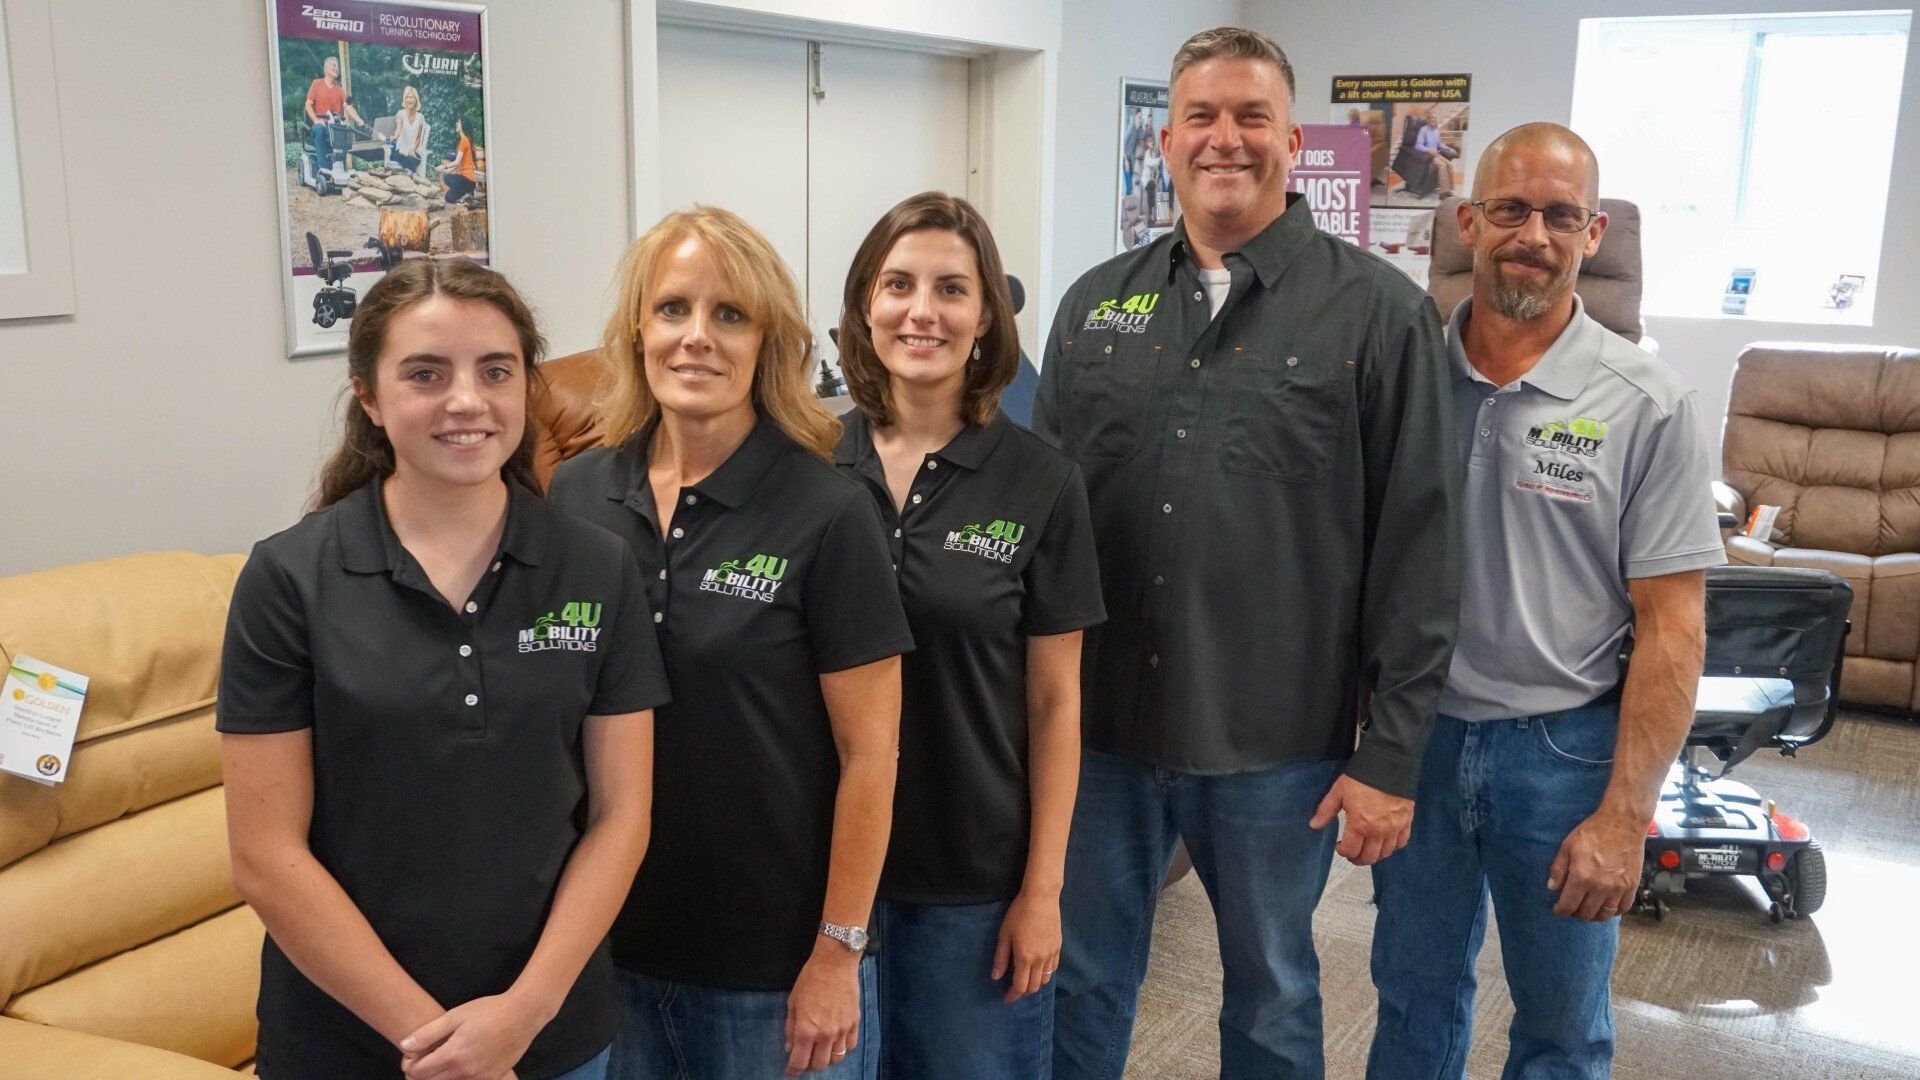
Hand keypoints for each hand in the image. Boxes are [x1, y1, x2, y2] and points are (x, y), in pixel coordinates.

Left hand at [398, 993, 545, 1079]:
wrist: (523, 1015)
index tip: (410, 1058)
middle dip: (419, 1075)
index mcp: (454, 1055)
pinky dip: (457, 1079)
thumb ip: (428, 1033)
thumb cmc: (489, 1011)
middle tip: (419, 1063)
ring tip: (438, 1064)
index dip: (408, 1066)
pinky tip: (458, 1066)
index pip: (419, 1072)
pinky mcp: (492, 1079)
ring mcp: (480, 1078)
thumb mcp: (456, 1015)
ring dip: (438, 1078)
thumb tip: (404, 1046)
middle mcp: (465, 1072)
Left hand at [785, 942, 861, 1074]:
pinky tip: (837, 1040)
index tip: (791, 1072)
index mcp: (806, 1030)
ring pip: (837, 1058)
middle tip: (806, 1057)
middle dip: (810, 1065)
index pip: (799, 1062)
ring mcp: (842, 1030)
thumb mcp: (793, 1003)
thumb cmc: (810, 979)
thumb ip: (791, 1028)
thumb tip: (790, 1047)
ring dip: (827, 1058)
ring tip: (822, 1049)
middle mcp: (825, 1034)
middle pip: (819, 1064)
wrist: (835, 963)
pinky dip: (843, 1048)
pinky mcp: (855, 1022)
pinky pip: (851, 1045)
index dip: (793, 1071)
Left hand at [992, 888, 1060, 1002]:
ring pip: (1045, 979)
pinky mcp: (1058, 947)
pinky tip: (1038, 968)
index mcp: (1025, 957)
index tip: (1006, 999)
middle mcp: (1040, 960)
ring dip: (1034, 984)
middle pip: (1034, 987)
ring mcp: (1051, 954)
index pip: (1020, 986)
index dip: (1012, 995)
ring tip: (1025, 979)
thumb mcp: (1004, 935)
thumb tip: (996, 977)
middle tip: (1013, 989)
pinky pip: (1053, 968)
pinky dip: (1045, 974)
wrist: (1041, 898)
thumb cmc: (1018, 914)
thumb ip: (1001, 958)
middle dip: (1023, 992)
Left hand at [1309, 774, 1413, 865]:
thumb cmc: (1361, 778)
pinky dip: (1393, 846)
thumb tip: (1314, 825)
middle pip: (1369, 858)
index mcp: (1360, 825)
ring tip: (1367, 847)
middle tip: (1352, 852)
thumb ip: (1326, 810)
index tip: (1340, 845)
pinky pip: (1401, 843)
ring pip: (1385, 853)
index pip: (1351, 851)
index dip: (1342, 851)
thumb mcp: (1339, 792)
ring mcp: (1394, 829)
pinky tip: (1385, 841)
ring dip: (1375, 854)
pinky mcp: (1406, 822)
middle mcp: (1378, 832)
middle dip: (1357, 858)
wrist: (1389, 766)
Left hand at [1548, 810, 1641, 919]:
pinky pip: (1623, 908)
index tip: (1558, 910)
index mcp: (1582, 877)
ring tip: (1588, 910)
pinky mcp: (1632, 886)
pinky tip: (1606, 906)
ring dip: (1594, 916)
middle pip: (1586, 913)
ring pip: (1605, 915)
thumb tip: (1552, 888)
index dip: (1561, 910)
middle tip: (1572, 908)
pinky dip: (1613, 912)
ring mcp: (1618, 888)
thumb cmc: (1593, 832)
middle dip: (1576, 913)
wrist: (1622, 823)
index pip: (1569, 905)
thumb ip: (1558, 869)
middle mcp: (1600, 887)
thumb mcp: (1567, 846)